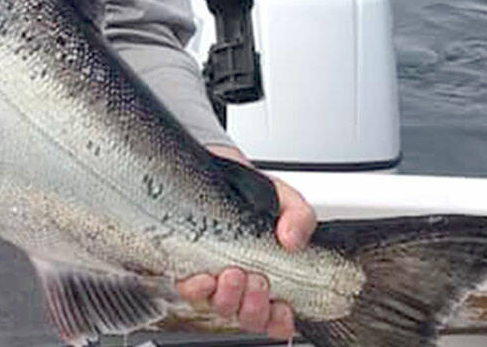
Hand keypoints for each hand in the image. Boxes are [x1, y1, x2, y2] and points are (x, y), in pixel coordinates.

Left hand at [175, 145, 315, 340]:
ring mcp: (214, 276)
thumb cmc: (250, 190)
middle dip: (254, 306)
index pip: (276, 316)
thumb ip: (299, 216)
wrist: (217, 165)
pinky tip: (204, 277)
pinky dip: (198, 289)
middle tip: (257, 279)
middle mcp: (242, 281)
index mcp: (269, 273)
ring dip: (230, 298)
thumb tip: (293, 239)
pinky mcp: (187, 265)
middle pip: (248, 317)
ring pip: (221, 308)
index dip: (279, 322)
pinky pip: (189, 290)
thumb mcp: (284, 198)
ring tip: (234, 273)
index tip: (282, 309)